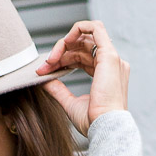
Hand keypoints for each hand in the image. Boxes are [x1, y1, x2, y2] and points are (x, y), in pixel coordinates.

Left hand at [35, 18, 129, 136]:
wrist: (105, 128)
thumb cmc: (93, 122)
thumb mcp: (70, 103)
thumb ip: (58, 89)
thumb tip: (44, 79)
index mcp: (105, 75)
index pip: (81, 58)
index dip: (61, 60)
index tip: (45, 71)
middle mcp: (110, 65)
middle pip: (81, 47)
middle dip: (60, 53)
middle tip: (44, 67)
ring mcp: (111, 58)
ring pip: (85, 37)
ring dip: (64, 44)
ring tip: (51, 59)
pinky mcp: (109, 55)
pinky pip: (96, 28)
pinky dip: (78, 28)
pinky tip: (65, 41)